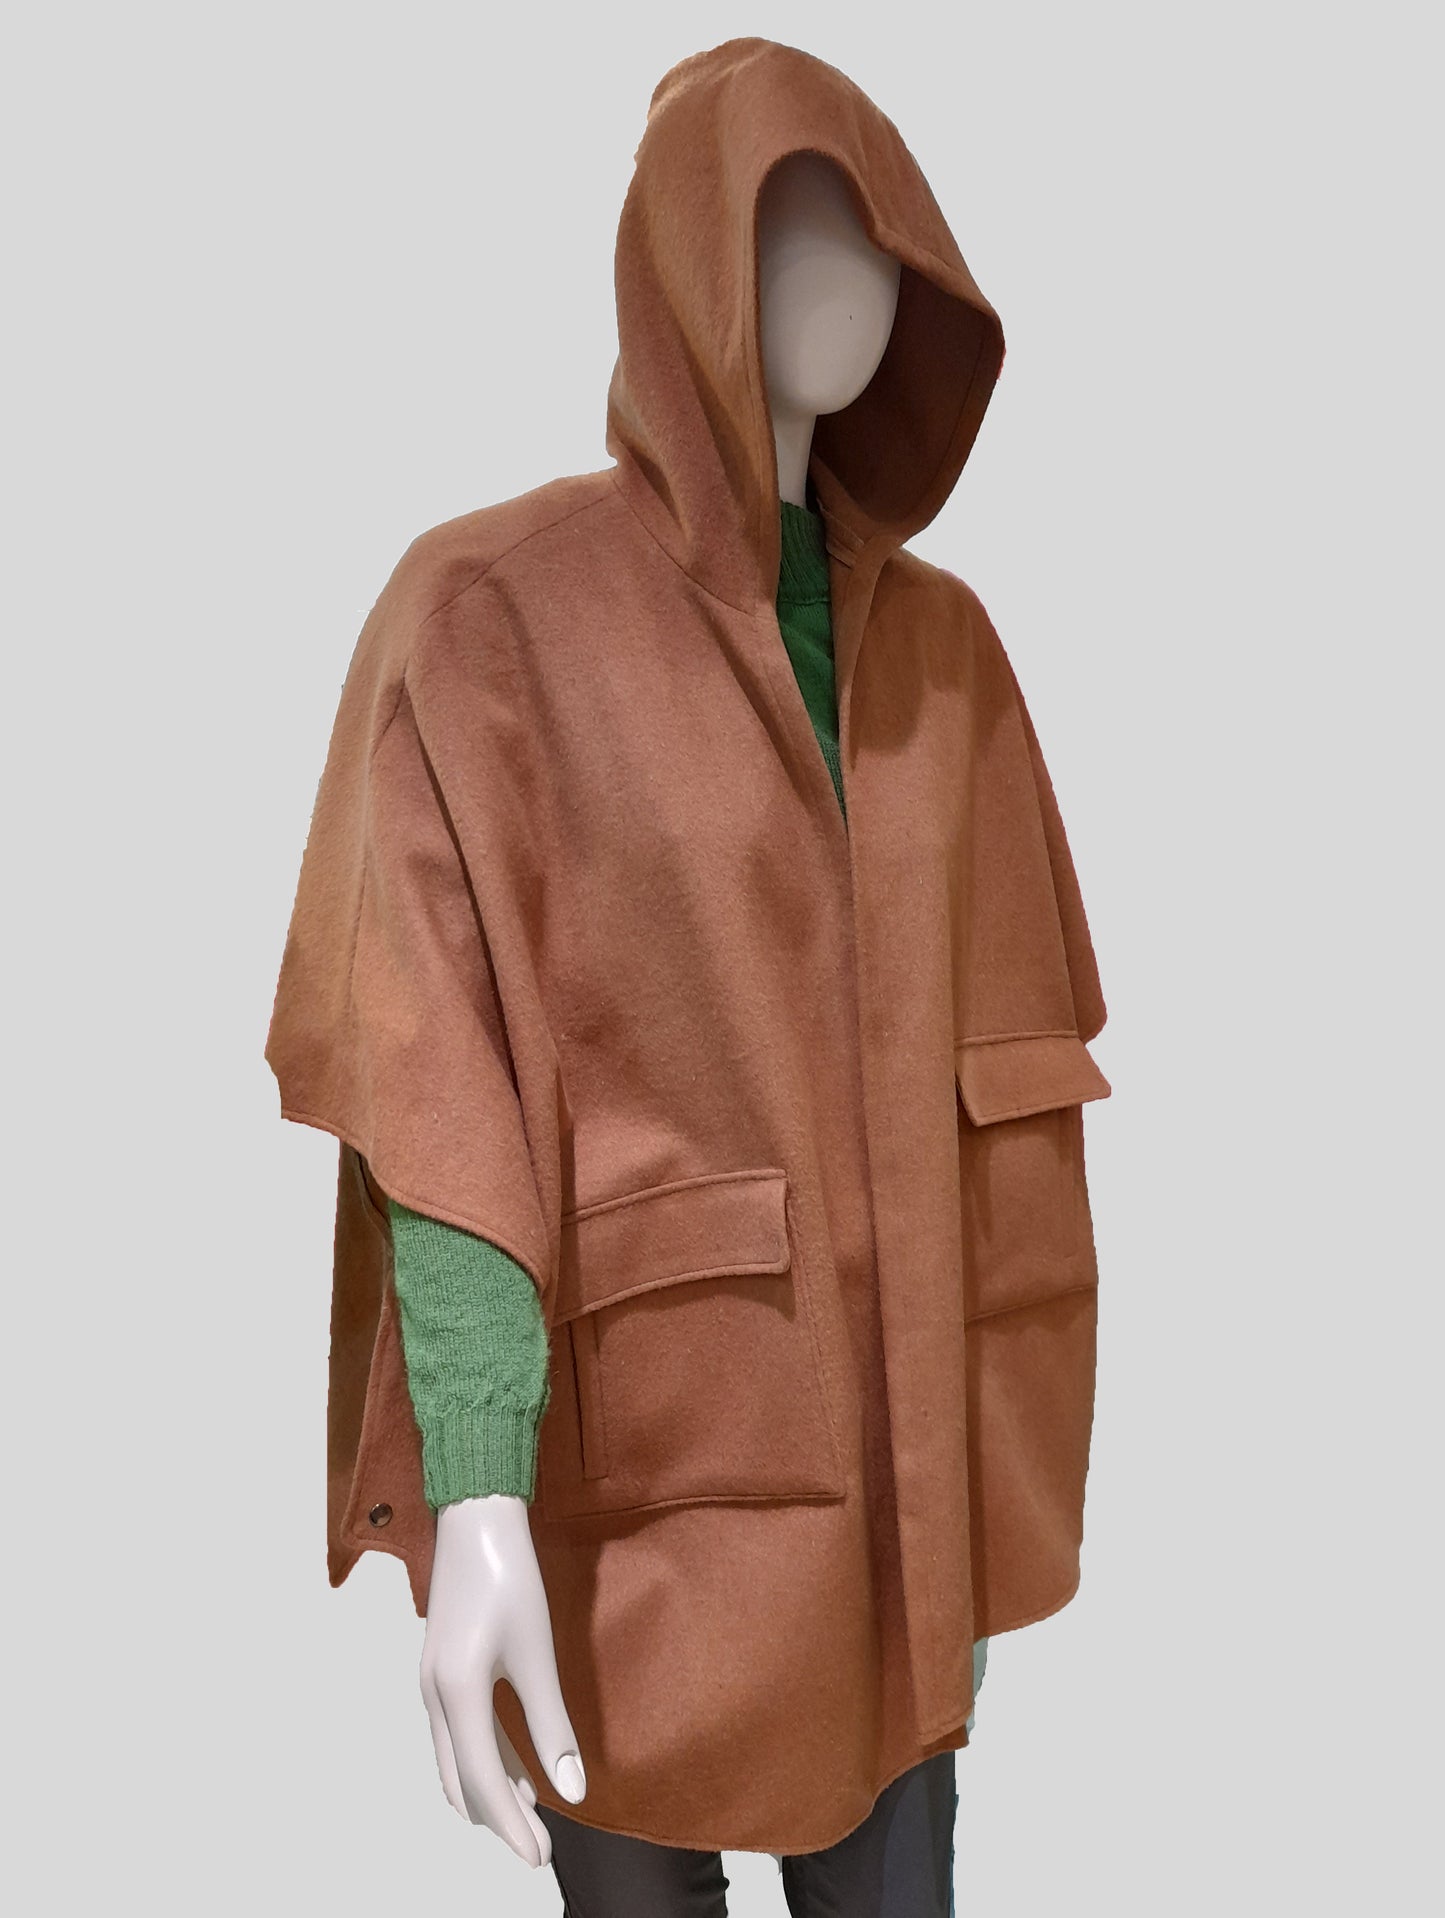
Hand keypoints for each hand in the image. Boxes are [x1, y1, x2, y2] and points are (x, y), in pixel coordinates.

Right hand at [419, 1494, 586, 1866]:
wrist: (475, 1517)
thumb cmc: (510, 1576)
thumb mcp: (537, 1652)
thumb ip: (552, 1725)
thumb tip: (573, 1788)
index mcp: (457, 1693)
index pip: (485, 1784)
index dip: (513, 1829)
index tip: (540, 1858)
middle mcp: (433, 1696)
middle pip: (460, 1783)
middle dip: (497, 1820)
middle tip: (538, 1846)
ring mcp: (430, 1683)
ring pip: (452, 1762)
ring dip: (488, 1792)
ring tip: (531, 1811)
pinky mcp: (438, 1669)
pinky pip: (453, 1735)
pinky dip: (480, 1760)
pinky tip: (514, 1764)